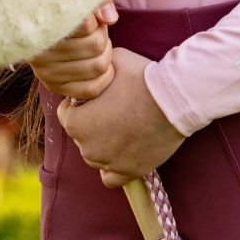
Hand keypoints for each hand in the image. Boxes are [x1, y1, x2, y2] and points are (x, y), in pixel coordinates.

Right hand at [28, 0, 118, 100]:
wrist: (41, 22)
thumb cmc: (64, 5)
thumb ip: (98, 1)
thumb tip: (110, 19)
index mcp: (43, 25)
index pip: (86, 25)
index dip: (96, 21)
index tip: (91, 17)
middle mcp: (40, 52)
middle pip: (95, 46)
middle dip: (102, 36)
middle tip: (97, 30)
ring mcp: (45, 73)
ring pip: (97, 66)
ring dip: (105, 54)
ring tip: (96, 44)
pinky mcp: (54, 86)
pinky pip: (91, 89)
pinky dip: (105, 77)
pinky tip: (100, 62)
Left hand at [56, 47, 185, 187]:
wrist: (173, 100)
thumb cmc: (140, 78)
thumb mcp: (111, 61)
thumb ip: (95, 70)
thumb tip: (91, 69)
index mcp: (75, 122)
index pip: (66, 113)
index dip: (80, 102)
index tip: (96, 96)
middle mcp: (86, 147)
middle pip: (81, 135)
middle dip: (91, 122)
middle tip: (113, 108)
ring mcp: (108, 162)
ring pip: (95, 155)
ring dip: (103, 143)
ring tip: (123, 126)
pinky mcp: (129, 172)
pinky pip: (111, 177)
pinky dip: (113, 167)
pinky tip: (122, 151)